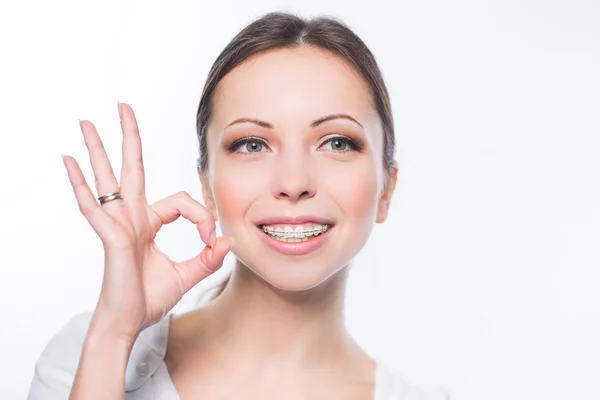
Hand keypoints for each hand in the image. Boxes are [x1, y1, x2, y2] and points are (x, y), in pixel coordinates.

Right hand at [61, 102, 232, 341]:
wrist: (130, 323)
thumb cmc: (150, 299)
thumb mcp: (187, 275)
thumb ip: (208, 258)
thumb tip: (227, 241)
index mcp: (149, 224)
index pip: (182, 202)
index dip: (202, 217)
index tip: (211, 240)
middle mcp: (131, 218)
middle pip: (130, 168)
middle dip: (128, 137)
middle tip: (123, 107)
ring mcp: (118, 225)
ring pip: (107, 179)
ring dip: (98, 149)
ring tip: (86, 122)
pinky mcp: (111, 237)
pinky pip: (94, 207)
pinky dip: (81, 184)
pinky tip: (69, 161)